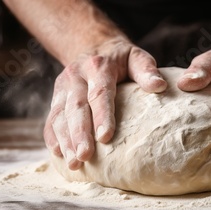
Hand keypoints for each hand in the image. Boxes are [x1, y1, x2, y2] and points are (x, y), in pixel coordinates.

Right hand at [44, 38, 166, 169]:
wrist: (92, 46)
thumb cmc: (120, 58)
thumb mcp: (136, 57)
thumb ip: (146, 70)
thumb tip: (160, 86)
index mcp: (98, 66)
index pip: (100, 93)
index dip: (102, 115)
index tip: (105, 137)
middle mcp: (76, 76)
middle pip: (76, 107)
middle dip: (79, 133)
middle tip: (85, 156)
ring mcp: (62, 87)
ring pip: (60, 115)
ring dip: (65, 140)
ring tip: (74, 163)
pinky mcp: (56, 97)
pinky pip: (51, 119)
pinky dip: (52, 137)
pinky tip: (59, 154)